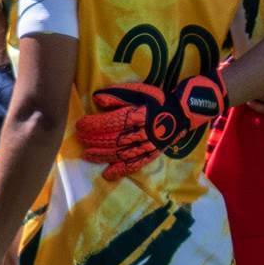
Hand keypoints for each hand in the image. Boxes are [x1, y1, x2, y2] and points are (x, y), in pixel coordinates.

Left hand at [76, 73, 226, 179]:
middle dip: (94, 140)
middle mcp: (141, 132)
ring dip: (102, 155)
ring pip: (121, 153)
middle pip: (113, 139)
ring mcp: (147, 145)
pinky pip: (135, 164)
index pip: (110, 122)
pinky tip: (108, 173)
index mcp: (137, 115)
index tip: (80, 125)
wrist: (183, 112)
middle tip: (81, 139)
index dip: (93, 125)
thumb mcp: (139, 91)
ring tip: (87, 155)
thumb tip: (97, 99)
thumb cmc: (158, 100)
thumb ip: (118, 94)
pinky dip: (121, 170)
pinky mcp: (151, 154)